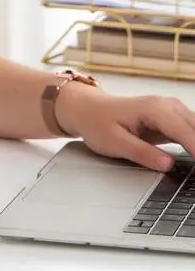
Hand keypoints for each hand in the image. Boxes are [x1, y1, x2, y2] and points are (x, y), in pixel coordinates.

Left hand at [56, 83, 194, 171]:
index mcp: (155, 109)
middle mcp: (167, 106)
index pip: (189, 134)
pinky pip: (193, 133)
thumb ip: (141, 152)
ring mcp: (172, 110)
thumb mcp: (113, 142)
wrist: (87, 109)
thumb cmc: (97, 122)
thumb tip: (168, 164)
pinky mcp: (173, 119)